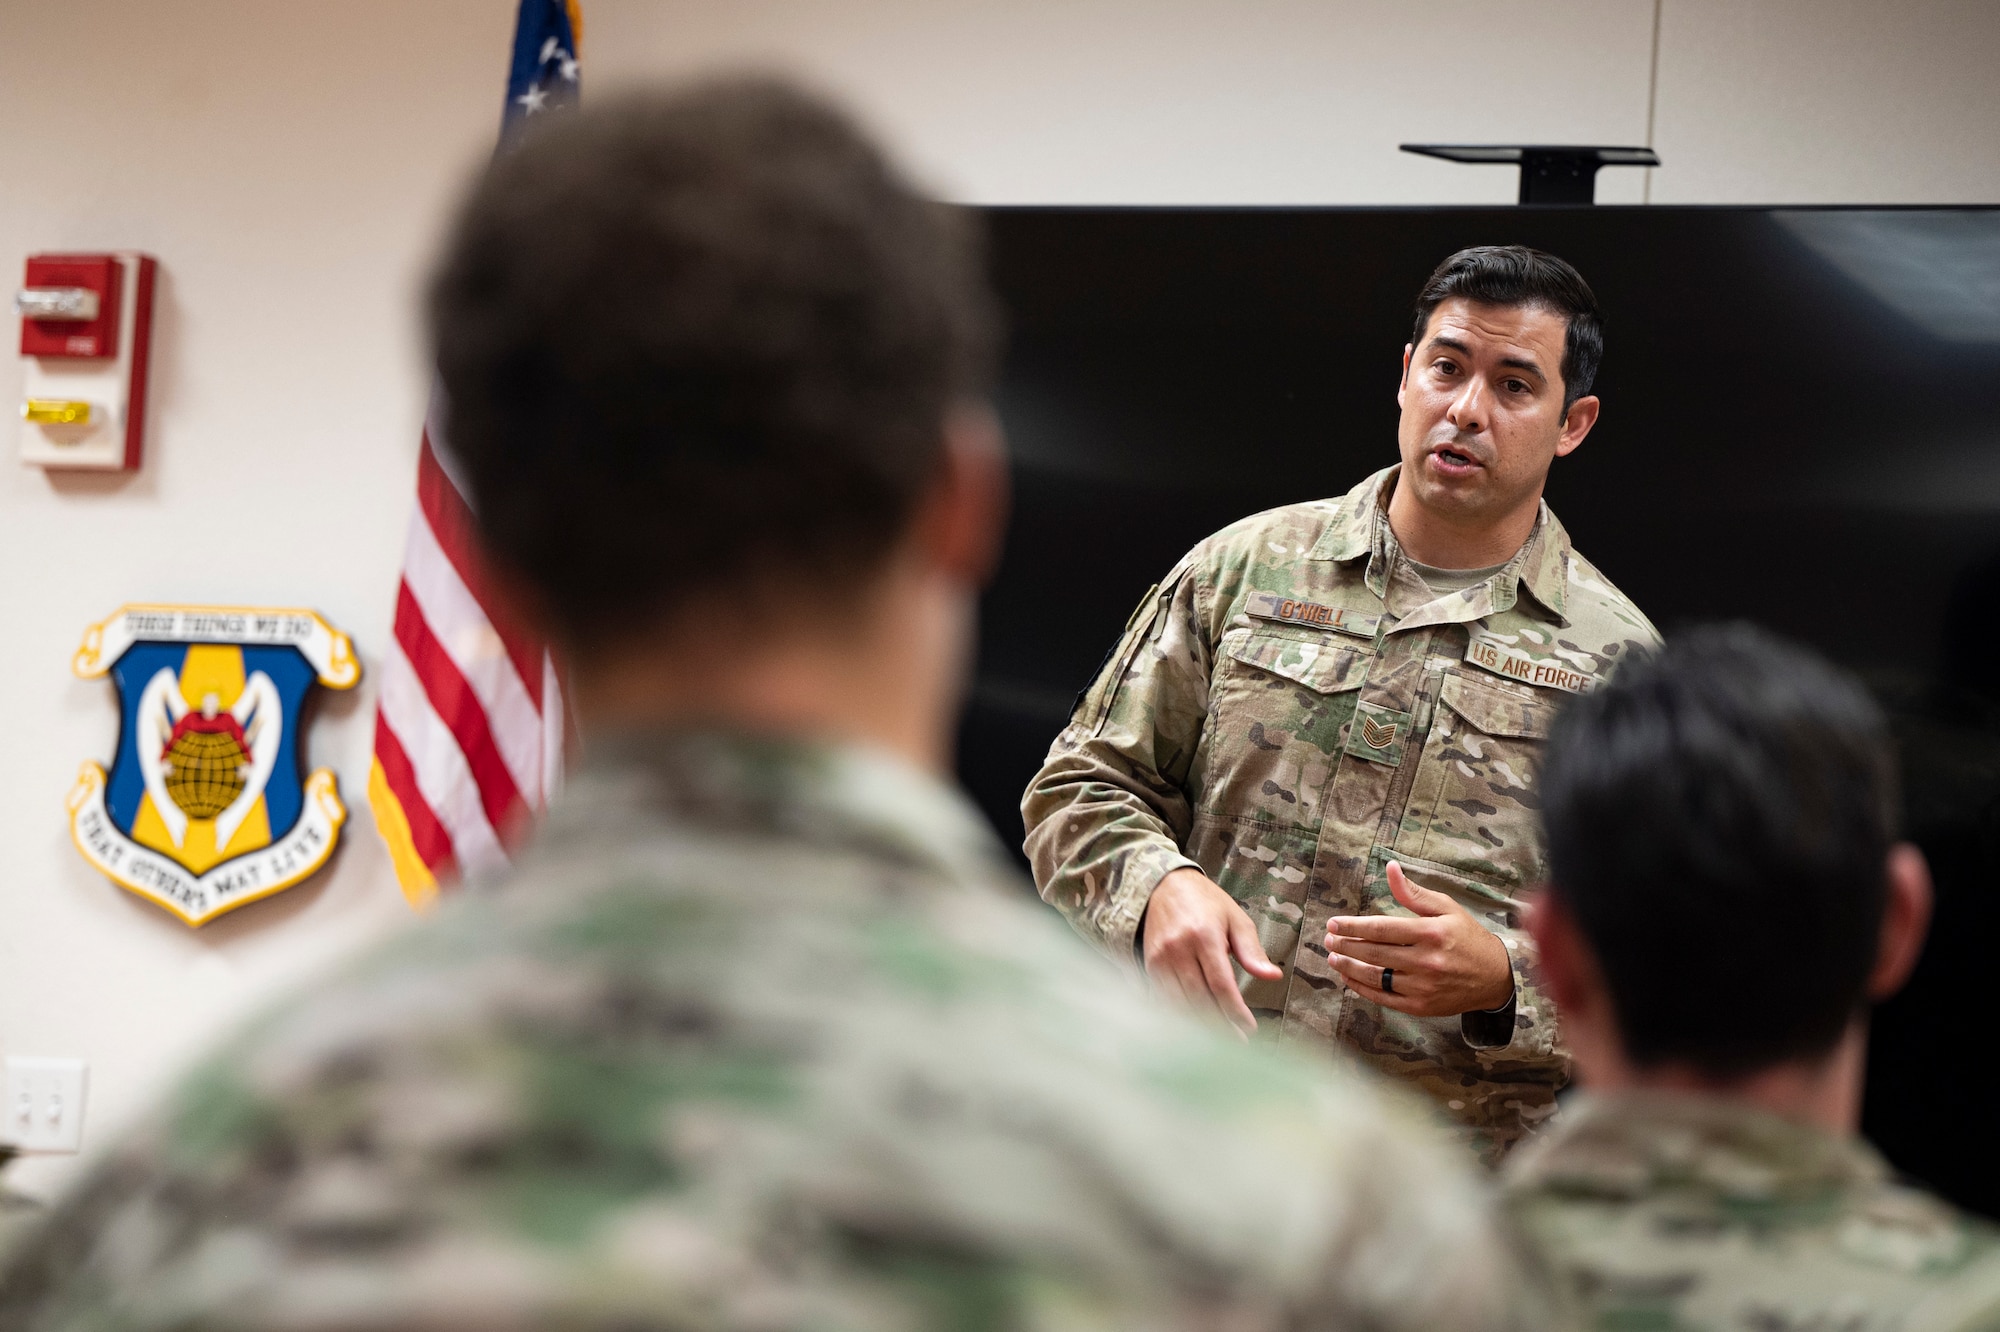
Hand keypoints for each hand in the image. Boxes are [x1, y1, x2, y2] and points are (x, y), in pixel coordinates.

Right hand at [1140, 868, 1283, 1038]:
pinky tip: (1193, 1026)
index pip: (1221, 984)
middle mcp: (1178, 948)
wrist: (1164, 885)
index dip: (1234, 1011)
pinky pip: (1163, 998)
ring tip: (1218, 1041)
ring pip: (1179, 1003)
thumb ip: (1252, 950)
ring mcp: (1160, 958)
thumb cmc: (1205, 902)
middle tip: (1237, 1042)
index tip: (1248, 1028)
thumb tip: (1273, 976)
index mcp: (1204, 935)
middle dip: (1219, 1025)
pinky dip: (1178, 1016)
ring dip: (1199, 1025)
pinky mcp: (1148, 964)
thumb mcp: (1235, 918)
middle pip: (1199, 998)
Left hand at [1322, 861, 1512, 1016]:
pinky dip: (1362, 989)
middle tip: (1328, 938)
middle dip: (1346, 945)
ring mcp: (1423, 987)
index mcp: (1431, 933)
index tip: (1333, 922)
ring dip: (1348, 967)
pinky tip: (1349, 978)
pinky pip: (1383, 998)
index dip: (1353, 926)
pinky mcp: (1421, 1007)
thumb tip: (1389, 868)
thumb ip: (1413, 892)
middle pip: (1374, 953)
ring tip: (1333, 957)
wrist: (1496, 977)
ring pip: (1375, 977)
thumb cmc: (1468, 937)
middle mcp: (1426, 961)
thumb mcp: (1446, 908)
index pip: (1381, 929)